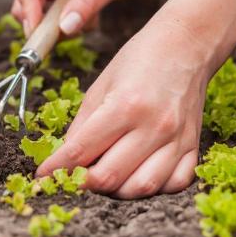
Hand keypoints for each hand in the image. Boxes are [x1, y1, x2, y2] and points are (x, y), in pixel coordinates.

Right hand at [9, 0, 156, 36]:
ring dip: (54, 26)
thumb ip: (88, 3)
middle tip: (65, 34)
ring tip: (85, 23)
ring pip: (34, 10)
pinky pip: (49, 15)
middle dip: (38, 22)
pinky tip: (88, 19)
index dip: (26, 5)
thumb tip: (64, 28)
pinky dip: (64, 25)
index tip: (39, 29)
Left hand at [36, 18, 215, 198]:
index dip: (56, 169)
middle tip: (71, 179)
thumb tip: (65, 158)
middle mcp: (153, 126)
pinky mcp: (193, 145)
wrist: (186, 44)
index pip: (81, 151)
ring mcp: (177, 139)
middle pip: (109, 177)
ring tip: (104, 180)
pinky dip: (153, 188)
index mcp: (124, 106)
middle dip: (82, 184)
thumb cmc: (140, 59)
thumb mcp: (100, 85)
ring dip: (116, 192)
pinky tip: (137, 176)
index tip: (42, 176)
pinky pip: (175, 184)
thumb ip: (82, 125)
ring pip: (142, 188)